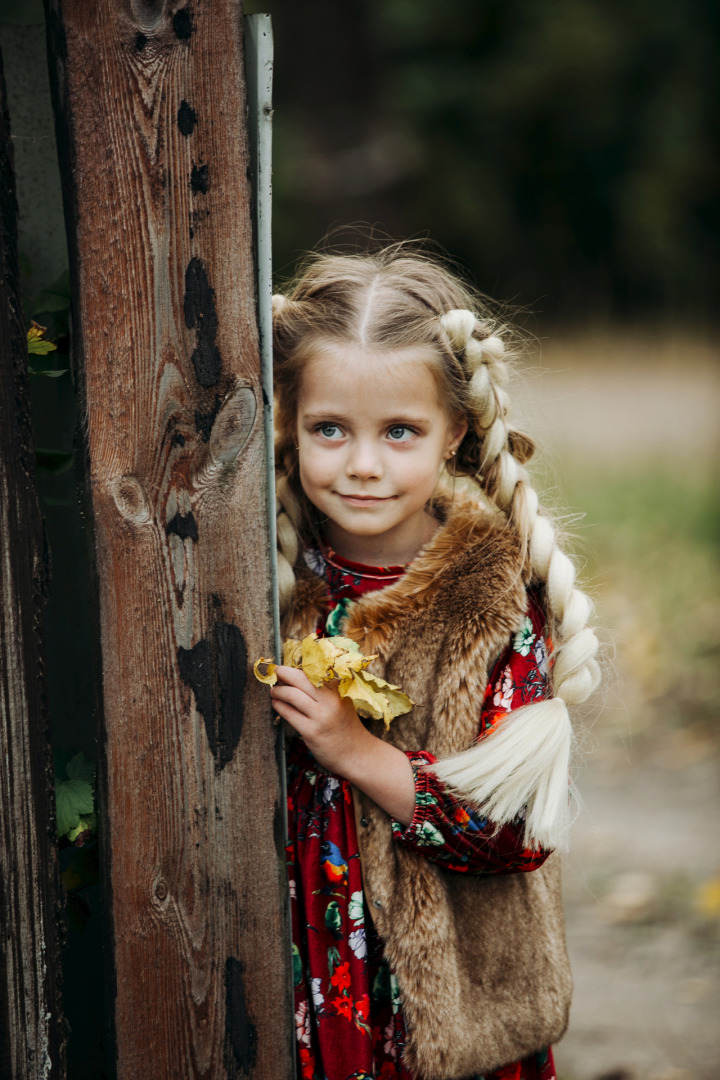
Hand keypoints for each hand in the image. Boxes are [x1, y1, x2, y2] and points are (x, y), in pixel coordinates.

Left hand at [269, 665, 416, 823]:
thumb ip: (326, 690)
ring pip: (292, 695)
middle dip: (284, 672)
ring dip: (278, 691)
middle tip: (276, 672)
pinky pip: (289, 714)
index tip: (286, 667)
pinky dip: (279, 706)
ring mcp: (321, 716)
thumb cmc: (347, 726)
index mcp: (339, 689)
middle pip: (300, 678)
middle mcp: (331, 700)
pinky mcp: (312, 732)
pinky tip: (276, 704)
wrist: (357, 753)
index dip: (296, 667)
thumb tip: (297, 678)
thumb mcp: (343, 702)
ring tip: (274, 691)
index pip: (313, 670)